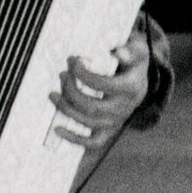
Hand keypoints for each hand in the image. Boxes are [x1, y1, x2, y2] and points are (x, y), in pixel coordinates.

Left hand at [50, 25, 150, 154]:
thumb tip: (119, 53)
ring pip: (88, 122)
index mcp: (131, 89)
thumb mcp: (137, 51)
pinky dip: (74, 139)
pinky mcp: (109, 129)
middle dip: (70, 91)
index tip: (72, 60)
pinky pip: (93, 142)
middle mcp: (125, 108)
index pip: (102, 85)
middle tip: (61, 75)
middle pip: (91, 107)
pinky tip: (58, 129)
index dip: (82, 74)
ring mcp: (117, 121)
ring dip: (66, 109)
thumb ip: (130, 50)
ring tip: (52, 94)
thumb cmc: (132, 61)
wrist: (139, 79)